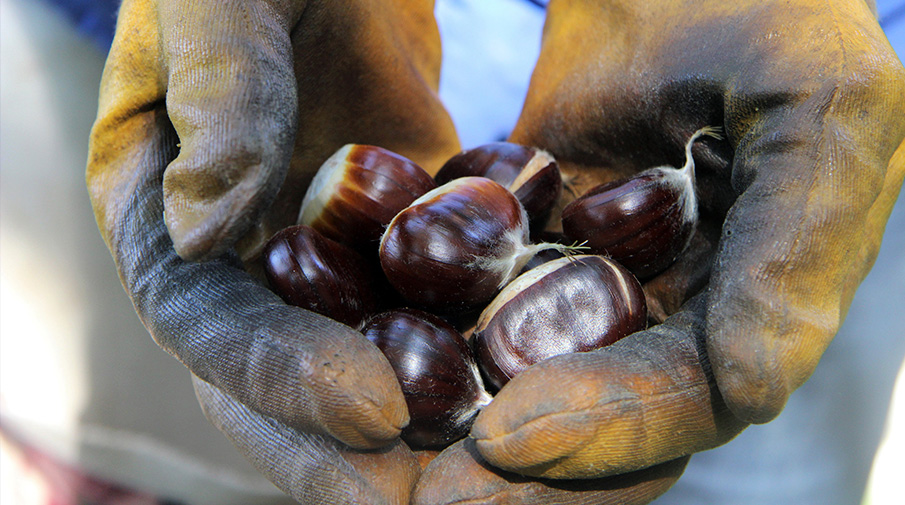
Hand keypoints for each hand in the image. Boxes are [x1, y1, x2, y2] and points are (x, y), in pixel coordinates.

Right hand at [86, 0, 460, 500]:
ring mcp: (320, 261)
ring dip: (426, 427)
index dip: (279, 379)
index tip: (372, 412)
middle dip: (350, 452)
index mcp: (159, 215)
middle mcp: (238, 262)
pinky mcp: (392, 246)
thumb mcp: (221, 1)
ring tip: (498, 476)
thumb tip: (202, 227)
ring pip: (363, 365)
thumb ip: (216, 97)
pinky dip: (476, 355)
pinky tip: (540, 387)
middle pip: (281, 384)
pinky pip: (429, 313)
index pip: (207, 324)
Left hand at [415, 0, 904, 497]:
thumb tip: (753, 390)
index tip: (508, 441)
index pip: (686, 398)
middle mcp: (666, 307)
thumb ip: (797, 248)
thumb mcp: (813, 107)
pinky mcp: (519, 242)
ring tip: (379, 455)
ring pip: (525, 376)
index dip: (610, 430)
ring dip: (457, 423)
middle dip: (522, 469)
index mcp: (748, 299)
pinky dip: (419, 337)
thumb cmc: (763, 9)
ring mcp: (585, 278)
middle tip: (429, 502)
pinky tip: (360, 361)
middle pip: (599, 415)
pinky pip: (468, 301)